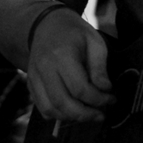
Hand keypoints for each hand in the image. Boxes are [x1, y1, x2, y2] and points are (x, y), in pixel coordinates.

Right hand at [26, 6, 115, 123]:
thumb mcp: (94, 41)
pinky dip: (57, 115)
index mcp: (61, 55)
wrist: (47, 24)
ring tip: (88, 114)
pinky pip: (41, 107)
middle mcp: (44, 68)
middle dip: (85, 114)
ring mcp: (34, 77)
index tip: (111, 99)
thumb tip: (105, 90)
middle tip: (101, 115)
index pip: (80, 89)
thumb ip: (99, 67)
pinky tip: (71, 110)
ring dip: (71, 118)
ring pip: (50, 109)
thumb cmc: (74, 32)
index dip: (98, 99)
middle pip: (63, 103)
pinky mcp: (30, 83)